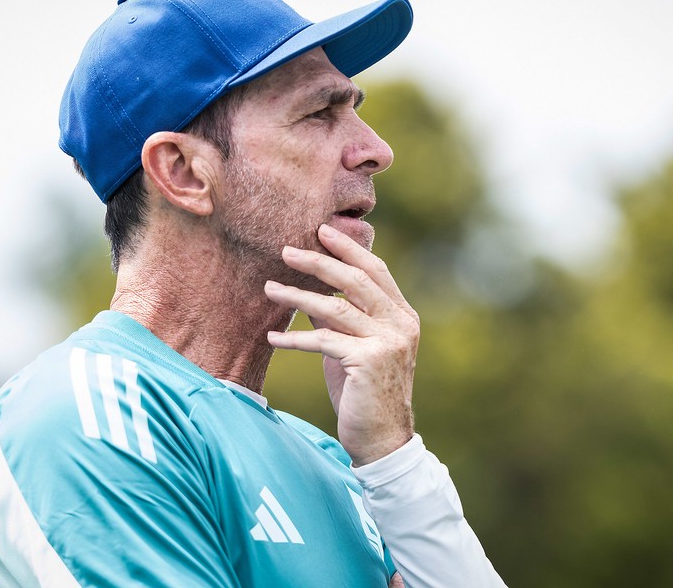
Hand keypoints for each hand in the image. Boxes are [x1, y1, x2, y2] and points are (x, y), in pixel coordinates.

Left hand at [264, 223, 418, 465]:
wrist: (382, 440)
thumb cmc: (364, 394)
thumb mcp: (355, 349)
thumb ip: (343, 320)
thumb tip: (312, 296)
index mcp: (403, 316)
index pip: (375, 271)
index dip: (348, 249)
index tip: (321, 231)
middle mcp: (401, 324)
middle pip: (356, 280)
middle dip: (319, 262)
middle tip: (286, 251)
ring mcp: (388, 342)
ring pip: (336, 307)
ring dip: (297, 296)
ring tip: (269, 289)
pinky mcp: (369, 361)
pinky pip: (323, 341)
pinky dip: (294, 339)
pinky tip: (272, 338)